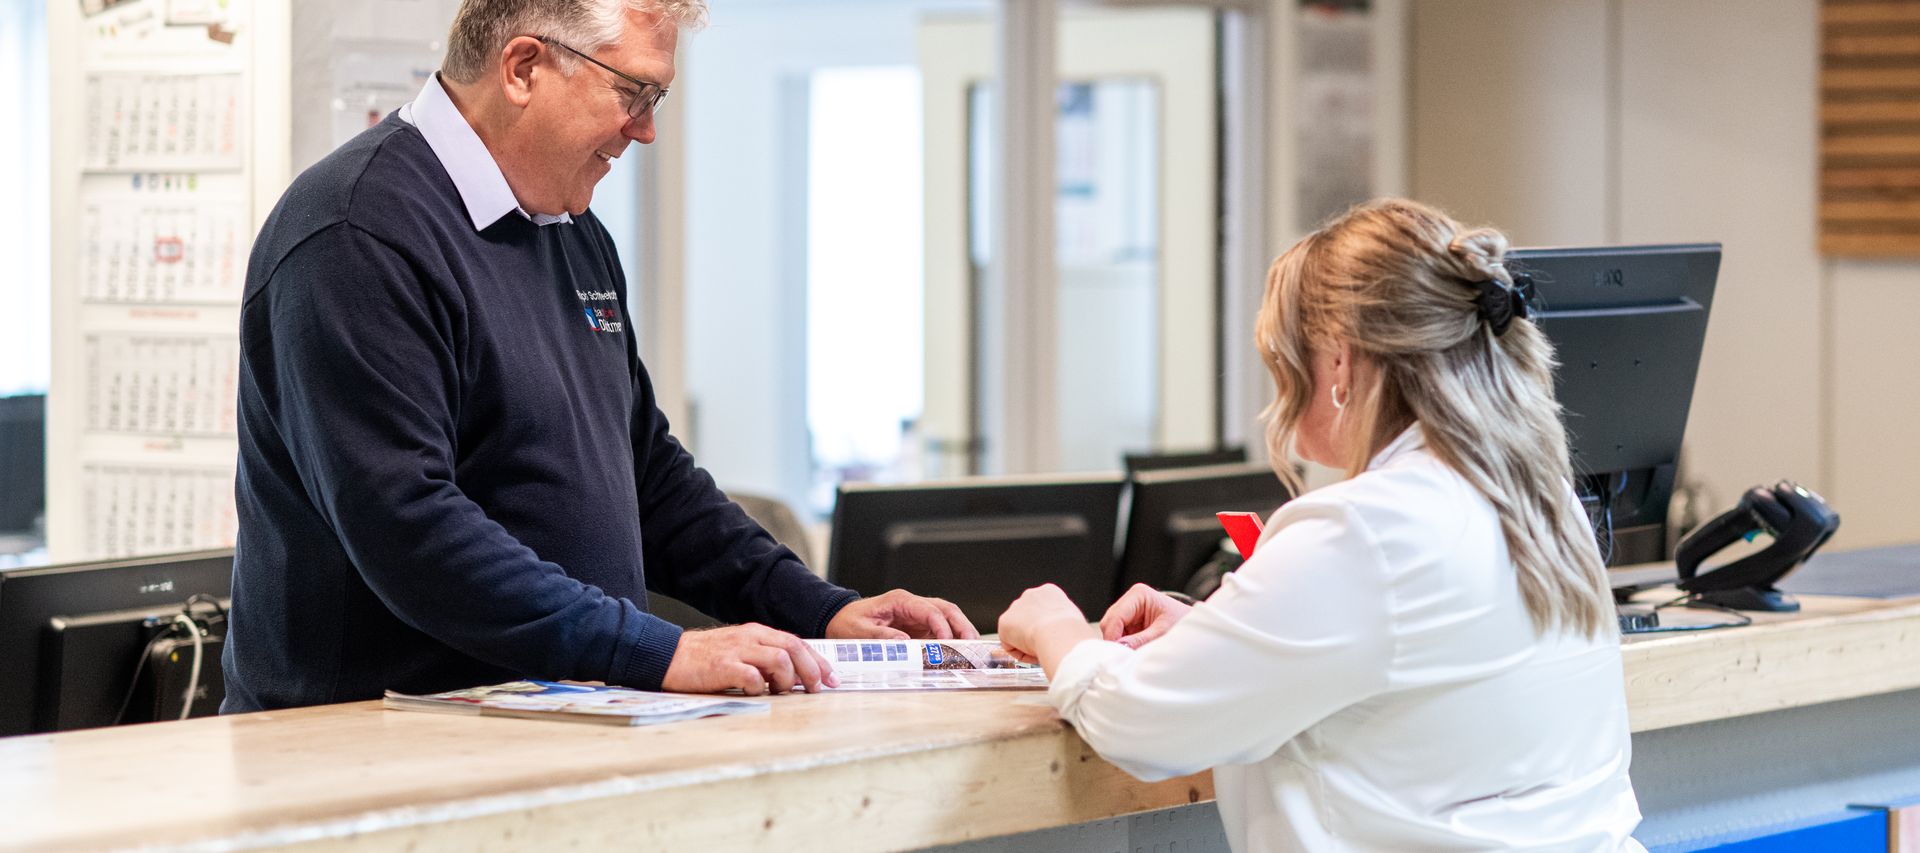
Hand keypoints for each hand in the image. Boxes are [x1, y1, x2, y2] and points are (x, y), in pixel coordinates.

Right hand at [661, 623, 836, 695]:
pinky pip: (752, 676)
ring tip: (782, 692)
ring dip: (787, 679)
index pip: (796, 642)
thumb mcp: (739, 651)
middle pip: (793, 648)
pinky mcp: (723, 666)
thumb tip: (793, 678)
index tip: (831, 679)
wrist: (668, 655)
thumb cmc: (705, 659)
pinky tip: (756, 693)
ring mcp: (737, 650)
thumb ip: (763, 659)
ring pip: (779, 659)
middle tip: (817, 689)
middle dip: (811, 670)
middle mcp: (750, 638)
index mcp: (756, 633)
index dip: (817, 661)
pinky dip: (760, 687)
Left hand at [826, 589, 978, 639]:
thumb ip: (881, 636)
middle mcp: (912, 604)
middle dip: (961, 624)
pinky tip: (960, 648)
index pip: (928, 610)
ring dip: (961, 629)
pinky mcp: (917, 625)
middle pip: (945, 609)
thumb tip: (905, 643)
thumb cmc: (848, 623)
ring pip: (947, 616)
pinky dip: (952, 636)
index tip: (948, 643)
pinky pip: (940, 628)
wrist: (839, 619)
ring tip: (972, 646)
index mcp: (899, 600)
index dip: (941, 626)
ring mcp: (916, 614)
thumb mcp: (859, 631)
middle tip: (972, 643)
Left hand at [997, 584, 1099, 671]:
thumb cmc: (1071, 630)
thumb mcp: (1074, 620)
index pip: (1044, 609)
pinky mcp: (1004, 623)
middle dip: (1034, 633)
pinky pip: (1010, 644)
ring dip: (1026, 643)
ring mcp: (1015, 608)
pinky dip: (1019, 653)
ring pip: (1018, 631)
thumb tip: (1063, 632)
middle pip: (1028, 618)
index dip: (1048, 627)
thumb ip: (1062, 621)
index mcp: (1049, 592)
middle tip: (1044, 646)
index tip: (1053, 637)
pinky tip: (1032, 653)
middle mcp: (1030, 595)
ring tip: (1040, 651)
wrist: (1059, 632)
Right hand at [1099, 583, 1192, 649]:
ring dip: (1118, 643)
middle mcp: (1130, 600)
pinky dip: (1122, 645)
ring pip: (1111, 630)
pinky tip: (1132, 651)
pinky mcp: (1129, 623)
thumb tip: (1120, 648)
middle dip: (1115, 640)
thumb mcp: (1163, 632)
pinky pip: (1117, 635)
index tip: (1117, 654)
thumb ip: (1141, 640)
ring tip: (1131, 654)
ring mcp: (1128, 611)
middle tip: (1124, 657)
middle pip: (1109, 623)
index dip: (1113, 636)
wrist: (1193, 627)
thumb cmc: (1182, 622)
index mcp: (1138, 594)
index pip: (1116, 616)